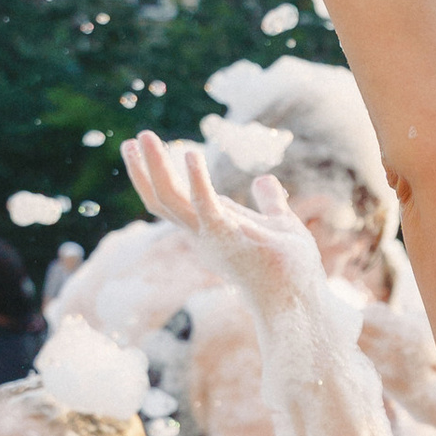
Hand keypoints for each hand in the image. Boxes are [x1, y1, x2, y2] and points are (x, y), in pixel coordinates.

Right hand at [125, 133, 328, 309]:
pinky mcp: (227, 237)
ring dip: (156, 167)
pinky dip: (196, 179)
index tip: (148, 147)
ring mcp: (211, 237)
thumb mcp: (279, 223)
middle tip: (133, 139)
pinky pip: (205, 205)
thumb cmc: (290, 268)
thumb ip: (269, 201)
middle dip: (145, 169)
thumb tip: (263, 179)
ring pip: (170, 199)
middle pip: (162, 200)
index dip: (158, 176)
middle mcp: (203, 234)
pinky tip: (190, 153)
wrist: (301, 299)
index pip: (175, 201)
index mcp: (211, 229)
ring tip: (144, 137)